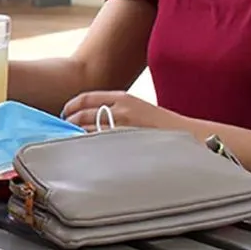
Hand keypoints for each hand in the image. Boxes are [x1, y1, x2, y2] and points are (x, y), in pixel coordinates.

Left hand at [60, 91, 196, 134]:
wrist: (187, 136)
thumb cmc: (162, 126)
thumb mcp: (138, 108)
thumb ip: (116, 110)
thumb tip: (92, 119)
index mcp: (122, 97)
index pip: (86, 97)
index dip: (71, 105)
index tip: (65, 113)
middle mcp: (120, 109)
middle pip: (82, 114)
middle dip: (70, 122)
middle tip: (64, 130)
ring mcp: (122, 127)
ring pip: (87, 131)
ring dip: (76, 136)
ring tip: (71, 142)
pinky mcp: (125, 143)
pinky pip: (98, 145)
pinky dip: (88, 147)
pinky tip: (85, 152)